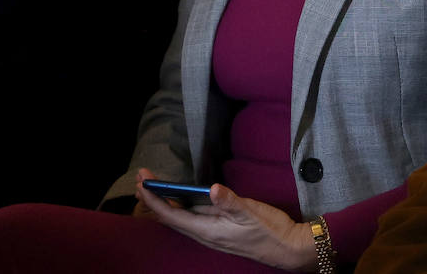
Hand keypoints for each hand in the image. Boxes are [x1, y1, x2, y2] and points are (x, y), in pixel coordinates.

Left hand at [134, 168, 316, 270]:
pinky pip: (192, 218)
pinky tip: (178, 197)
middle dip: (153, 198)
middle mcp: (205, 234)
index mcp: (208, 231)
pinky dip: (179, 205)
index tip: (143, 181)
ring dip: (164, 201)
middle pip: (171, 217)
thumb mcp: (251, 213)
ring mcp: (211, 232)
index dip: (154, 199)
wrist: (286, 248)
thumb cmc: (269, 231)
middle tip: (140, 178)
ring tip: (152, 185)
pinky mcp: (219, 229)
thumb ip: (231, 201)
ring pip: (180, 218)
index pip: (171, 215)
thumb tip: (214, 189)